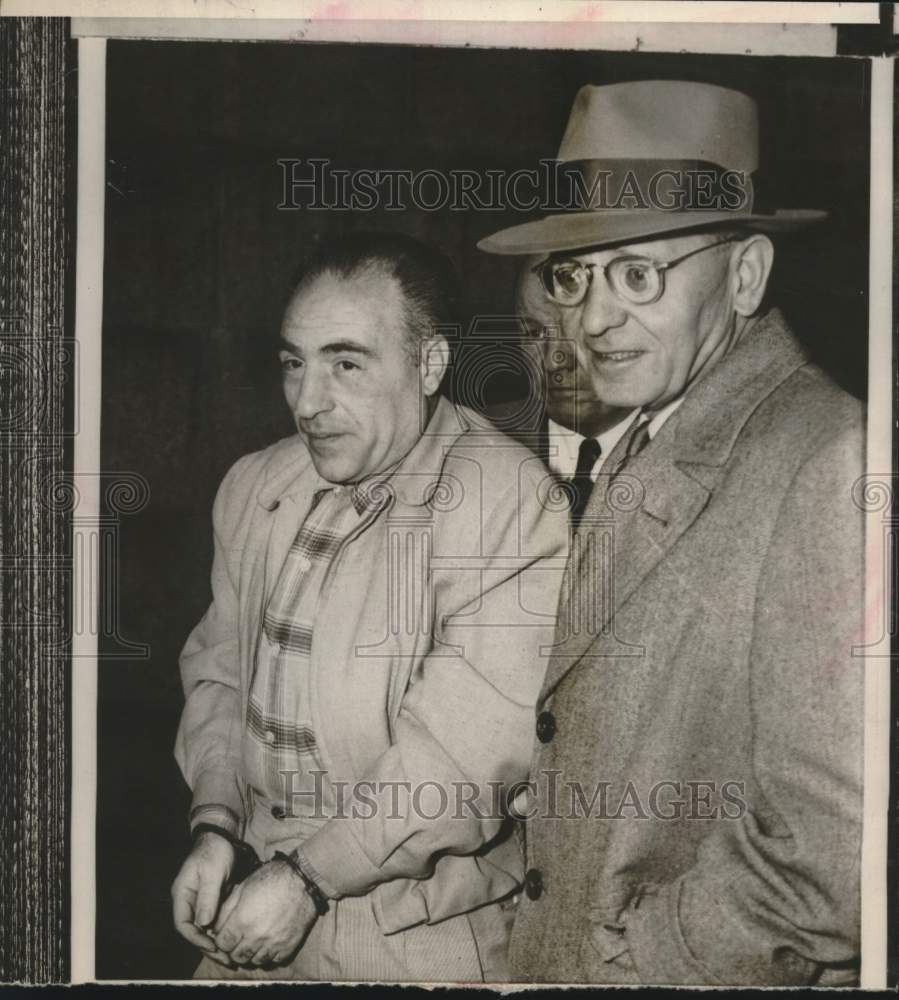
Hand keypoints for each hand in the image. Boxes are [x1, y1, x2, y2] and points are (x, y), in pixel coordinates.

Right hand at [171, 831, 236, 966]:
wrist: (221, 837)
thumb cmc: (215, 851)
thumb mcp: (212, 873)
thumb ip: (208, 897)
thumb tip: (203, 924)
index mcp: (182, 894)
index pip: (182, 924)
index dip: (196, 938)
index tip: (213, 946)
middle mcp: (187, 901)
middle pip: (192, 931)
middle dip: (207, 946)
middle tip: (226, 958)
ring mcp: (198, 902)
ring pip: (203, 929)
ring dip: (215, 942)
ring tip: (231, 955)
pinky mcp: (210, 901)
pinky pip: (212, 921)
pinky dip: (220, 932)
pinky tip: (233, 940)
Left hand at [211, 859, 318, 966]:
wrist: (304, 879)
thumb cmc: (272, 878)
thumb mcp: (244, 887)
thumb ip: (226, 909)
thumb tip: (215, 927)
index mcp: (242, 920)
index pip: (222, 944)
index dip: (222, 939)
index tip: (227, 934)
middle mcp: (256, 936)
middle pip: (237, 956)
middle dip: (235, 948)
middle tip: (240, 938)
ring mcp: (273, 943)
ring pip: (254, 961)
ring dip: (251, 953)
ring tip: (255, 940)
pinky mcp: (288, 946)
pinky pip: (273, 961)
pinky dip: (269, 954)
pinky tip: (269, 942)